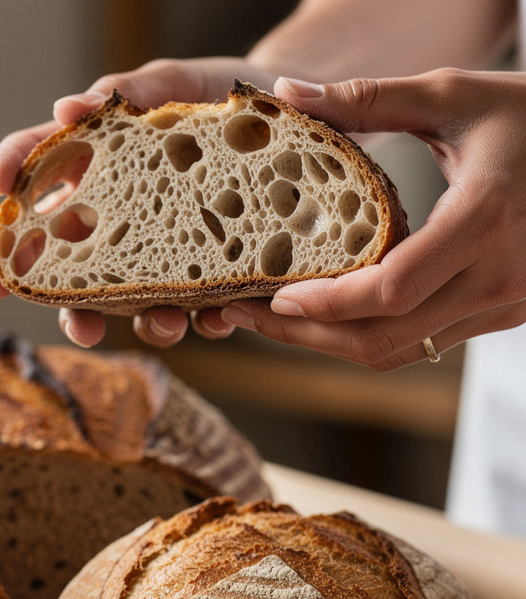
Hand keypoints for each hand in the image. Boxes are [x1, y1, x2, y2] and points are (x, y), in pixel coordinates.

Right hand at [0, 57, 277, 347]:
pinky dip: (209, 320)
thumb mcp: (177, 83)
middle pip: (66, 267)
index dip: (10, 185)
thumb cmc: (216, 97)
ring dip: (143, 323)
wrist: (286, 115)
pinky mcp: (207, 276)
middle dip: (55, 297)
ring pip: (132, 306)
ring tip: (166, 320)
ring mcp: (159, 256)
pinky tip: (221, 315)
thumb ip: (129, 92)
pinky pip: (200, 312)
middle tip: (57, 313)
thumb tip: (68, 108)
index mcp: (96, 174)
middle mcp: (117, 225)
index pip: (37, 179)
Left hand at [219, 69, 525, 369]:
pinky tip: (329, 314)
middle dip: (306, 336)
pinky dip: (368, 336)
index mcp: (485, 220)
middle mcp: (499, 276)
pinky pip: (421, 343)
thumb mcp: (455, 97)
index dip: (323, 305)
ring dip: (330, 344)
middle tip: (251, 316)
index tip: (273, 297)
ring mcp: (505, 304)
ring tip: (277, 319)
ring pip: (398, 352)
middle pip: (381, 339)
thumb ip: (369, 100)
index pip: (389, 292)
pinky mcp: (503, 314)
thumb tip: (287, 93)